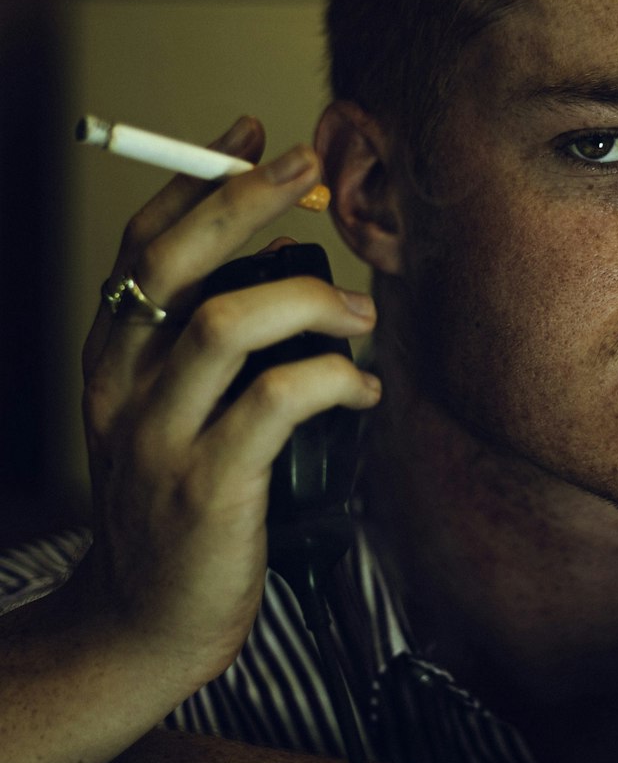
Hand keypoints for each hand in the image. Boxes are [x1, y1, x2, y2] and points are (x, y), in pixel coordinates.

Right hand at [81, 115, 379, 689]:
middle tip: (312, 170)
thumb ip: (203, 350)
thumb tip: (282, 263)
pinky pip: (274, 402)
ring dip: (308, 300)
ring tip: (359, 313)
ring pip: (224, 323)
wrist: (143, 626)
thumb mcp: (169, 418)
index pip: (143, 246)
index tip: (253, 136)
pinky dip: (332, 379)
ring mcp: (158, 440)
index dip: (198, 179)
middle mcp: (122, 390)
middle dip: (246, 199)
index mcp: (111, 362)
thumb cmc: (178, 513)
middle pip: (174, 263)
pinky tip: (361, 390)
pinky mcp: (207, 489)